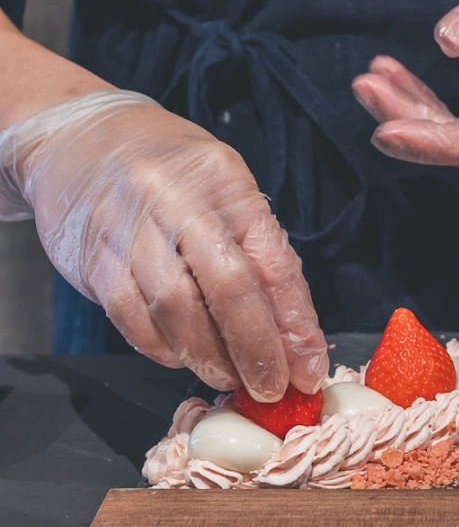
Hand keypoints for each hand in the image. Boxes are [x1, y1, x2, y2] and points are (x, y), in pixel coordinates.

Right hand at [0, 91, 327, 398]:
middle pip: (228, 288)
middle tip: (271, 386)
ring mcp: (128, 229)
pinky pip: (131, 318)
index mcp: (225, 180)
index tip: (309, 368)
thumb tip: (292, 333)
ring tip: (229, 376)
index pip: (272, 261)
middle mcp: (176, 200)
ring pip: (177, 309)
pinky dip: (162, 347)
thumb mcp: (225, 189)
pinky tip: (182, 356)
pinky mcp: (93, 259)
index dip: (295, 323)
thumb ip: (258, 252)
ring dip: (209, 356)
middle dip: (256, 349)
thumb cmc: (170, 170)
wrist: (80, 140)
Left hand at [352, 0, 458, 166]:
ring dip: (406, 111)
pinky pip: (452, 123)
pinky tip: (388, 76)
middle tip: (365, 84)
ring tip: (369, 78)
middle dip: (407, 121)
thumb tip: (447, 38)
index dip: (432, 143)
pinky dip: (418, 103)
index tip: (385, 130)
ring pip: (451, 138)